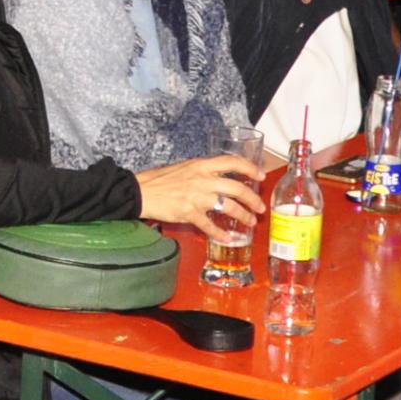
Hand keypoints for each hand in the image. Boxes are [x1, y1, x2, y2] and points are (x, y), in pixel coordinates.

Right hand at [138, 154, 265, 231]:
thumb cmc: (159, 179)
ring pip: (228, 206)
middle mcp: (202, 179)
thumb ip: (203, 172)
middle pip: (236, 187)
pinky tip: (226, 237)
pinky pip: (209, 225)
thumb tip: (220, 178)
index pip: (232, 162)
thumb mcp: (185, 167)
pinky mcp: (188, 213)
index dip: (250, 168)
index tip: (260, 175)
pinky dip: (220, 233)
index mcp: (201, 165)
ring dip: (243, 215)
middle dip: (252, 199)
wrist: (139, 191)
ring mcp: (196, 197)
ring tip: (250, 222)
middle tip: (260, 207)